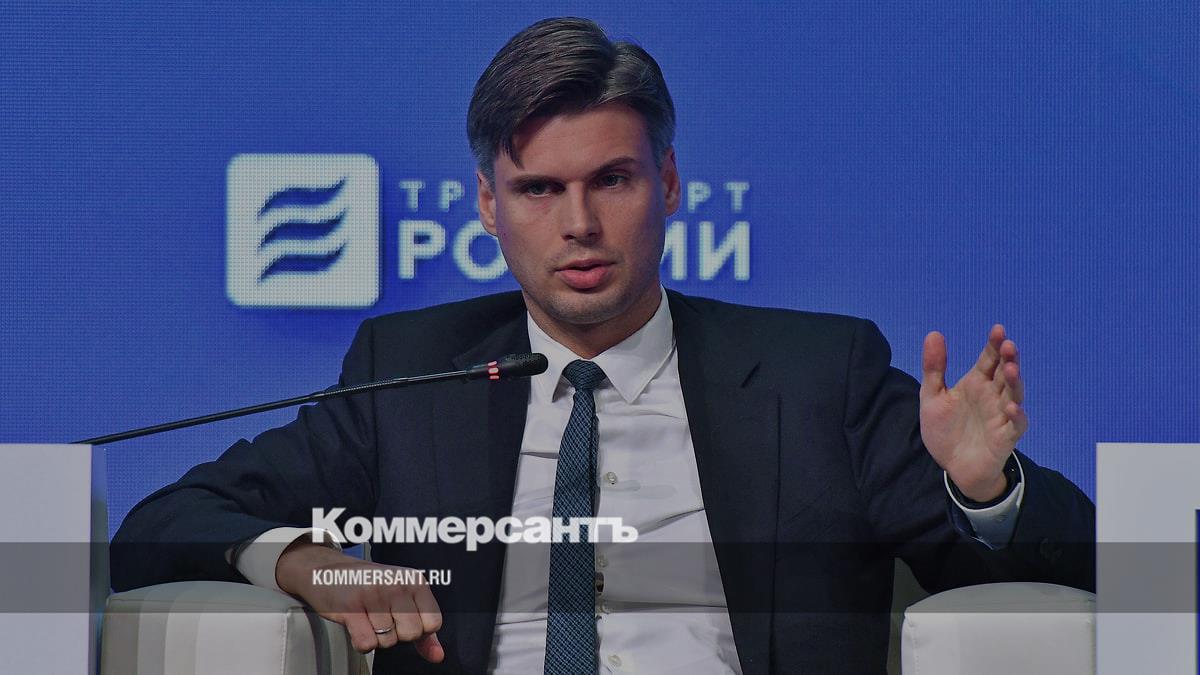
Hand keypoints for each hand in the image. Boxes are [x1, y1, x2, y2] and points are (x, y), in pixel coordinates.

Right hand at [275, 539, 443, 659]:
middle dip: (397, 634)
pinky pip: (367, 643)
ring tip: (367, 616)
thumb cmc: (368, 585)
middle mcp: (397, 585)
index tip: (403, 618)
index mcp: (415, 581)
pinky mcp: (351, 607)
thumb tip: (438, 656)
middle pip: (412, 634)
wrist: (327, 570)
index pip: (434, 623)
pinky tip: (357, 624)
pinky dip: (361, 641)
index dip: (418, 629)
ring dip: (376, 636)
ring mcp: (374, 594)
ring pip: (388, 641)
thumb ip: (424, 628)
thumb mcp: (403, 599)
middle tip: (382, 617)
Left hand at [920, 324, 1026, 501]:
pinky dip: (1016, 415)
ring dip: (1014, 381)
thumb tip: (934, 333)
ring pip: (1014, 394)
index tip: (997, 329)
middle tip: (1008, 344)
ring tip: (1010, 369)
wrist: (952, 467)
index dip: (994, 345)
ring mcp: (1001, 415)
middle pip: (1004, 373)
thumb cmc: (945, 431)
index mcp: (976, 383)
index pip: (989, 359)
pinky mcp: (1005, 437)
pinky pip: (1015, 425)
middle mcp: (992, 396)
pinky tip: (1011, 406)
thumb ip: (934, 368)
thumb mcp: (932, 397)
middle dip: (1008, 358)